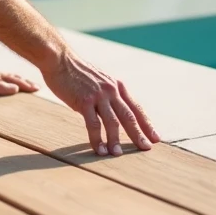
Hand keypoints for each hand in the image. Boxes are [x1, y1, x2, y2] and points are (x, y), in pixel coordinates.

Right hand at [42, 50, 159, 156]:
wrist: (60, 60)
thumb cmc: (77, 72)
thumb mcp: (99, 81)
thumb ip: (108, 95)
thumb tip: (113, 113)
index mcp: (117, 86)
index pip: (136, 108)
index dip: (146, 123)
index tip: (155, 137)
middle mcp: (111, 91)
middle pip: (129, 116)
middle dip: (139, 134)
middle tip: (146, 148)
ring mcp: (99, 96)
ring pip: (113, 122)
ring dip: (116, 140)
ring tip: (118, 155)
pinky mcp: (84, 101)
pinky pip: (93, 124)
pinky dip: (97, 139)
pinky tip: (99, 150)